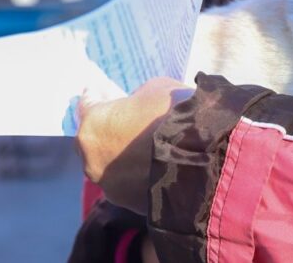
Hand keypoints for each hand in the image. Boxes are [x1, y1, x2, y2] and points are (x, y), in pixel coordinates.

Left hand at [76, 78, 191, 213]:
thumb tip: (134, 112)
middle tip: (123, 120)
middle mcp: (91, 159)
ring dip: (122, 156)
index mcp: (92, 126)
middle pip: (94, 140)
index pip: (87, 106)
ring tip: (143, 147)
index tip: (100, 92)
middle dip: (107, 130)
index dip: (97, 97)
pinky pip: (130, 183)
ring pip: (111, 166)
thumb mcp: (154, 90)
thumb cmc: (175, 113)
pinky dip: (138, 174)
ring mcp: (109, 186)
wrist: (204, 156)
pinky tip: (155, 165)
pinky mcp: (129, 203)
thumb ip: (135, 102)